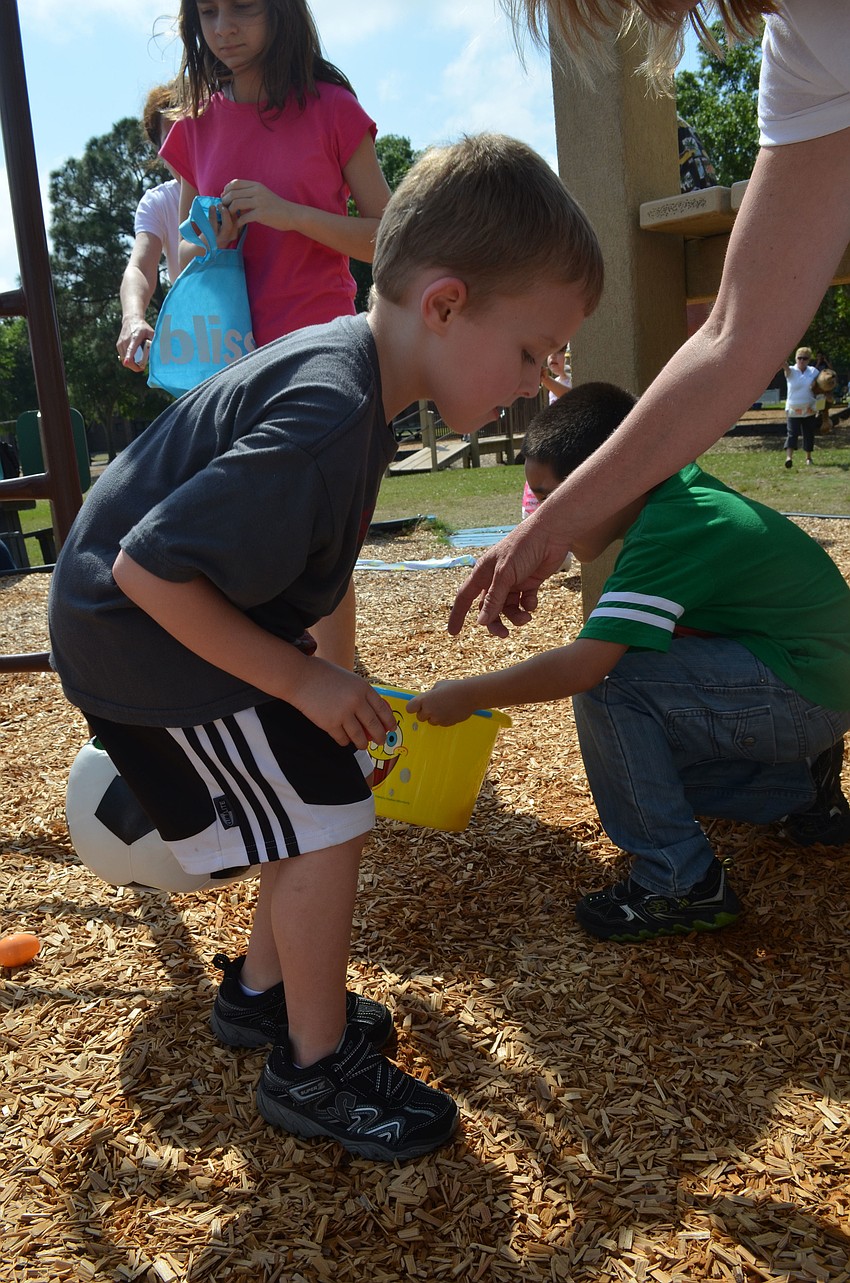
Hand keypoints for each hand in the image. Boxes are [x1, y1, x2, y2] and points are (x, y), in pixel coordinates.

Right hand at [116, 318, 153, 369]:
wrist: (131, 320)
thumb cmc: (143, 327)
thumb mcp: (151, 332)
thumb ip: (155, 342)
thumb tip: (162, 352)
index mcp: (135, 338)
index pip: (130, 350)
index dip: (129, 358)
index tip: (128, 363)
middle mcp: (126, 341)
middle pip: (127, 360)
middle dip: (135, 366)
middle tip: (142, 367)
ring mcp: (121, 344)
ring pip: (124, 360)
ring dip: (132, 364)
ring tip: (139, 360)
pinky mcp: (118, 346)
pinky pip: (122, 357)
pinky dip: (128, 360)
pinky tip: (134, 356)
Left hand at [221, 179, 292, 232]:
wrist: (291, 215)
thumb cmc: (276, 207)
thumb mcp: (263, 195)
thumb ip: (250, 194)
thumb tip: (235, 199)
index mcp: (256, 186)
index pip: (235, 183)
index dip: (227, 190)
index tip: (225, 197)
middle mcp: (257, 192)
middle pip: (233, 193)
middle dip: (225, 201)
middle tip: (224, 209)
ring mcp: (259, 202)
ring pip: (236, 204)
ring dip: (230, 212)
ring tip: (230, 217)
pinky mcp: (261, 214)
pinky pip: (243, 217)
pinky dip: (238, 222)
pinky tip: (238, 225)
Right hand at [287, 659, 396, 748]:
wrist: (299, 676)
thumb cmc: (322, 675)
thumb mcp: (349, 678)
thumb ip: (360, 693)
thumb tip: (373, 713)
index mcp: (363, 688)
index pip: (383, 709)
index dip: (389, 722)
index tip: (391, 729)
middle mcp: (356, 701)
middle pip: (374, 726)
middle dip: (380, 737)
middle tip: (381, 742)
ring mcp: (343, 714)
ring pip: (359, 737)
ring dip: (362, 744)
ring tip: (362, 745)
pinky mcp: (330, 724)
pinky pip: (342, 739)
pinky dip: (344, 742)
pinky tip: (344, 740)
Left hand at [406, 680, 478, 726]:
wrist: (470, 695)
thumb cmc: (454, 687)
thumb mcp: (438, 686)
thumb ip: (429, 694)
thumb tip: (425, 699)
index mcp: (425, 699)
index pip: (409, 708)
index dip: (413, 707)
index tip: (417, 705)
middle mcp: (429, 710)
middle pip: (420, 717)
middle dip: (424, 712)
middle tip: (433, 705)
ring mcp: (438, 718)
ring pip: (430, 721)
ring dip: (434, 716)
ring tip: (444, 707)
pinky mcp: (446, 724)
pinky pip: (440, 723)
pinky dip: (443, 719)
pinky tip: (450, 711)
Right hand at [448, 515, 571, 637]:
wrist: (550, 534)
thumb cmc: (522, 548)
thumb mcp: (504, 575)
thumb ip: (493, 600)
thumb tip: (481, 622)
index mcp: (482, 573)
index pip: (464, 597)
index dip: (458, 615)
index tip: (453, 633)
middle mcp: (495, 579)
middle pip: (489, 608)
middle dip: (496, 622)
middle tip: (504, 635)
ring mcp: (513, 582)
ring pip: (509, 608)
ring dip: (516, 616)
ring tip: (526, 618)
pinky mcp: (530, 583)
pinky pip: (525, 602)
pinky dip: (529, 605)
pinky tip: (532, 602)